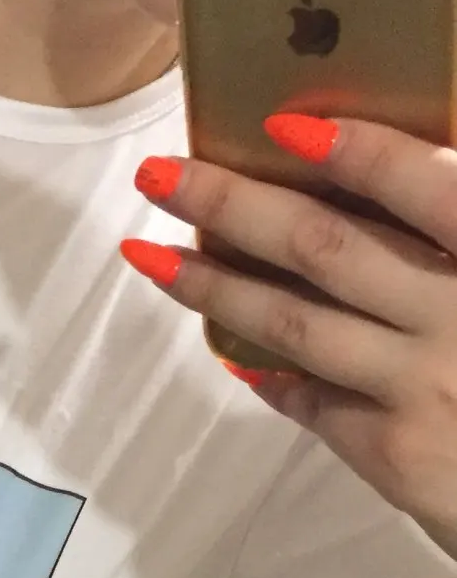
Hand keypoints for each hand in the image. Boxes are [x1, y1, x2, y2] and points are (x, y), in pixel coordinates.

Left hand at [126, 116, 456, 555]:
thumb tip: (442, 162)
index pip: (434, 188)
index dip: (359, 153)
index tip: (283, 122)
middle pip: (330, 249)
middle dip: (236, 206)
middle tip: (160, 176)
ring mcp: (425, 388)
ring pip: (299, 325)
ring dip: (215, 288)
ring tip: (150, 255)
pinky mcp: (400, 455)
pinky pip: (318, 406)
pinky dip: (274, 377)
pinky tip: (233, 356)